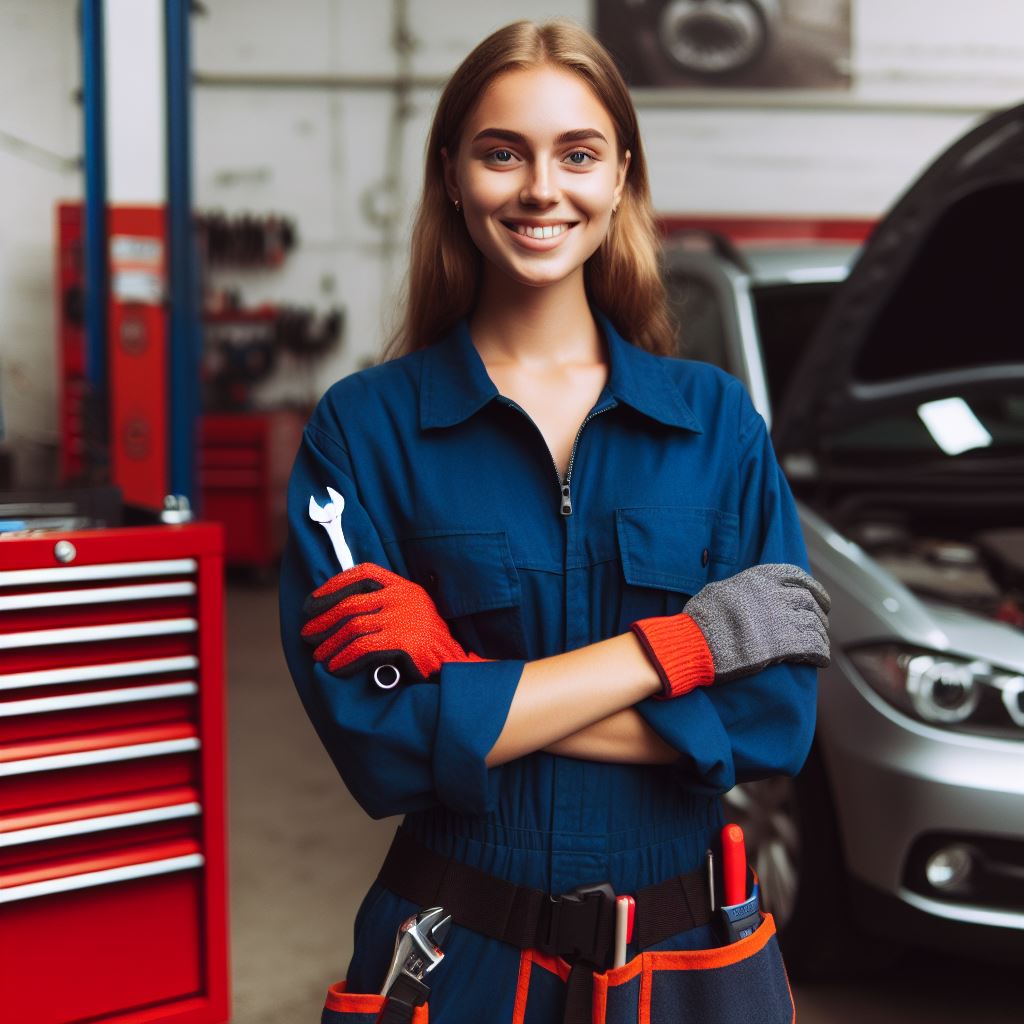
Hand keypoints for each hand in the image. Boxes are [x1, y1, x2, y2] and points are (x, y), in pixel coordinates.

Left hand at [300, 563, 488, 681]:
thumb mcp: (408, 614)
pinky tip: (335, 668)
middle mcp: (404, 598)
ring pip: (353, 627)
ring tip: (318, 656)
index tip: (312, 602)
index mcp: (404, 587)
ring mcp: (405, 618)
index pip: (362, 574)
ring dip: (331, 644)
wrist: (453, 666)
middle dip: (324, 620)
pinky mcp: (405, 641)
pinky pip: (364, 648)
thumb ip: (382, 606)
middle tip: (307, 635)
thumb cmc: (425, 644)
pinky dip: (345, 659)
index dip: (333, 586)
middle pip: (351, 603)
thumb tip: (338, 611)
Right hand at [630, 563, 830, 697]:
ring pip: (814, 625)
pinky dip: (820, 653)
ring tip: (821, 645)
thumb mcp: (720, 590)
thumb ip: (742, 588)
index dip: (814, 587)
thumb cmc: (700, 619)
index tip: (820, 598)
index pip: (797, 576)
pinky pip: (812, 646)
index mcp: (758, 578)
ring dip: (820, 636)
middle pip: (809, 601)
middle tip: (822, 624)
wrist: (694, 642)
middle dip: (819, 614)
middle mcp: (773, 594)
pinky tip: (820, 660)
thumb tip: (752, 592)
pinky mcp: (782, 644)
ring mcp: (779, 618)